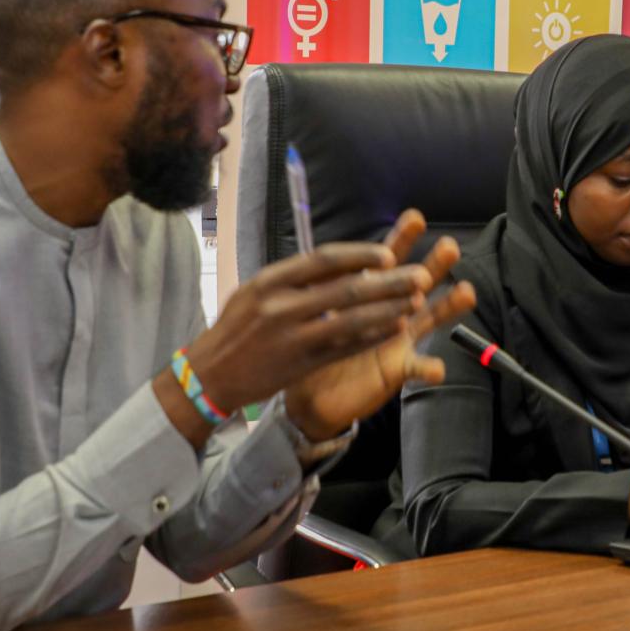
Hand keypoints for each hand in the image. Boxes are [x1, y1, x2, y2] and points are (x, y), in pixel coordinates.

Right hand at [182, 238, 434, 415]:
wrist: (209, 375)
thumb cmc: (236, 329)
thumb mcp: (255, 292)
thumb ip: (293, 278)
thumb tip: (336, 262)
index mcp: (270, 281)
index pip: (324, 260)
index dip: (361, 256)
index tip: (388, 255)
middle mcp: (280, 306)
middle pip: (346, 289)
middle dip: (388, 283)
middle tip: (420, 275)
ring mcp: (291, 337)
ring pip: (351, 321)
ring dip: (389, 310)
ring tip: (416, 302)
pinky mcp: (300, 365)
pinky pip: (345, 348)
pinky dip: (372, 337)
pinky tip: (395, 329)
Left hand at [281, 210, 476, 439]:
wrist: (310, 392)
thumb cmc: (313, 346)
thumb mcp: (316, 310)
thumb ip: (326, 283)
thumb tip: (327, 252)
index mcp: (371, 293)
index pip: (389, 260)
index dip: (401, 239)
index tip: (416, 217)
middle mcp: (391, 311)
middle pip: (417, 282)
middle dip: (435, 264)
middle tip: (450, 246)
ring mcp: (398, 340)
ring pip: (429, 318)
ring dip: (449, 306)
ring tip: (467, 292)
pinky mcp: (396, 370)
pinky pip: (415, 369)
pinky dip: (427, 368)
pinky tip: (437, 368)